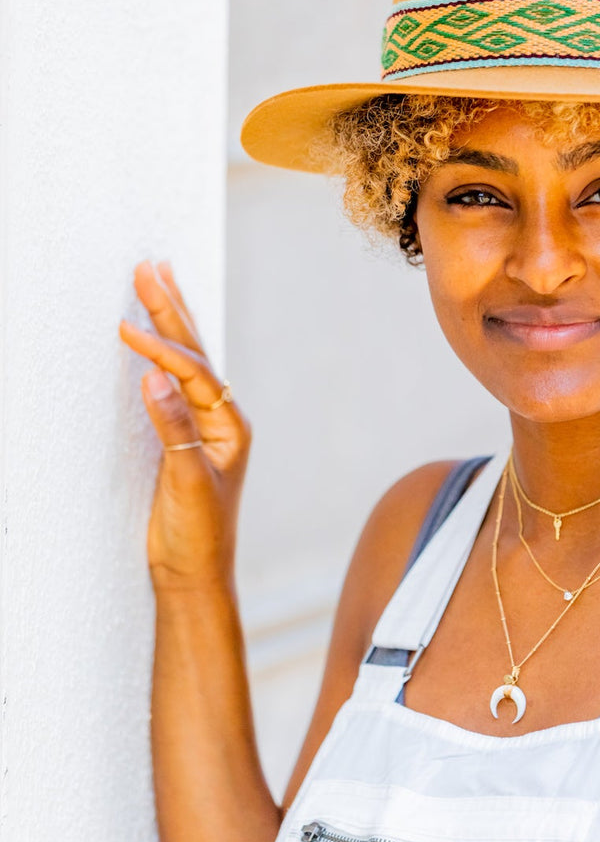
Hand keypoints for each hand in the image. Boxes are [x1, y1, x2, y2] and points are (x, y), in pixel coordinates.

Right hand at [120, 260, 251, 589]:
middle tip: (149, 267)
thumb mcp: (187, 482)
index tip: (126, 328)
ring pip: (186, 361)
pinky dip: (162, 352)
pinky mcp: (184, 436)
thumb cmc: (197, 534)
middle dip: (171, 310)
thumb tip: (157, 376)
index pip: (194, 374)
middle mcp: (222, 419)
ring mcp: (204, 425)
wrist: (195, 574)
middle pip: (196, 353)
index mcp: (231, 426)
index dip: (161, 350)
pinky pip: (174, 381)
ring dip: (170, 320)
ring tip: (157, 280)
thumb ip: (175, 429)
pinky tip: (154, 335)